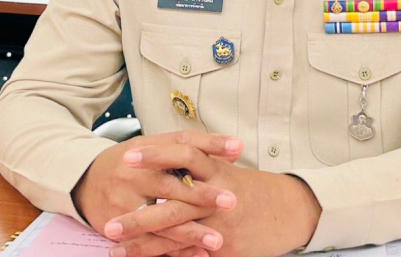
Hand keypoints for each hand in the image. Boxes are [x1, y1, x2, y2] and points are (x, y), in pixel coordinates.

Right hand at [73, 131, 242, 256]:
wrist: (85, 181)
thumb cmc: (131, 162)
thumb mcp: (155, 145)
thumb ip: (194, 146)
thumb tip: (236, 147)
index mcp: (145, 149)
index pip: (182, 144)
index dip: (210, 145)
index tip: (238, 149)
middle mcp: (134, 174)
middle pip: (172, 186)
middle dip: (203, 195)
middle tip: (231, 201)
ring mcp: (124, 202)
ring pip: (161, 219)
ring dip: (191, 231)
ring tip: (217, 240)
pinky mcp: (118, 226)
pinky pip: (149, 242)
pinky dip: (174, 249)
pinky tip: (196, 254)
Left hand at [105, 145, 321, 256]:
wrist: (292, 210)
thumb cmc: (255, 189)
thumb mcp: (228, 169)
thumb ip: (200, 164)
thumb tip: (169, 154)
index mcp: (217, 170)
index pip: (182, 156)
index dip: (154, 156)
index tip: (127, 156)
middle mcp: (216, 197)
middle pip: (172, 204)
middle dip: (138, 215)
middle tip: (108, 223)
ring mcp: (220, 225)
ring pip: (176, 236)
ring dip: (144, 245)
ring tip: (115, 250)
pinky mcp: (225, 249)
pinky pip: (191, 255)